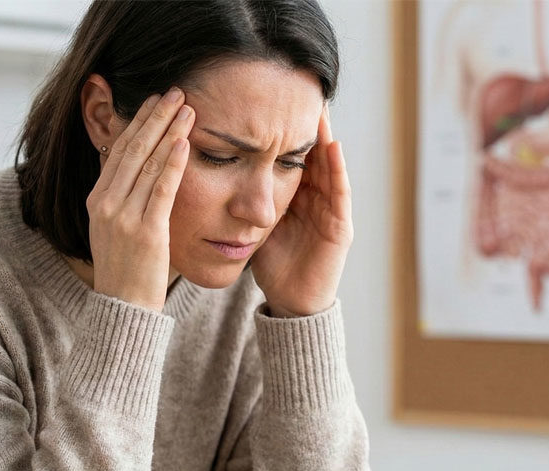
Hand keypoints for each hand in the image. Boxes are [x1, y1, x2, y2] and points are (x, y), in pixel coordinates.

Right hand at [86, 88, 193, 311]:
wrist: (123, 309)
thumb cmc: (126, 272)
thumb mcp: (114, 230)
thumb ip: (123, 200)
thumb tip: (137, 172)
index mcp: (98, 200)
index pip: (118, 151)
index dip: (137, 122)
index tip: (154, 101)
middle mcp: (106, 204)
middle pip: (132, 149)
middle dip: (155, 116)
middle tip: (175, 91)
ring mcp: (124, 217)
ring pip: (147, 163)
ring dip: (168, 131)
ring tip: (187, 108)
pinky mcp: (146, 232)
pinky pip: (161, 190)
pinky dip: (173, 163)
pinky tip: (184, 142)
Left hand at [250, 106, 352, 316]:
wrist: (291, 302)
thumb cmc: (273, 264)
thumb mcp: (253, 223)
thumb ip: (241, 199)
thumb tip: (208, 173)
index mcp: (296, 197)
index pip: (291, 155)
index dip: (284, 130)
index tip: (271, 101)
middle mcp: (316, 199)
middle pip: (312, 154)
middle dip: (307, 125)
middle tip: (300, 91)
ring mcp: (331, 211)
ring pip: (329, 166)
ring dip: (325, 137)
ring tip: (319, 108)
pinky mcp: (340, 227)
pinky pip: (340, 192)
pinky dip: (337, 168)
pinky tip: (331, 146)